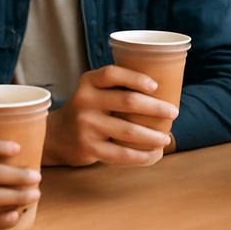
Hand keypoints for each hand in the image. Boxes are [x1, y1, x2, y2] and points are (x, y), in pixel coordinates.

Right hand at [42, 65, 177, 166]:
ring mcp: (86, 126)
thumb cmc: (87, 109)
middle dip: (156, 108)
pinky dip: (141, 156)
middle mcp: (85, 101)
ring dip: (153, 136)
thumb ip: (116, 86)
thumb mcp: (93, 90)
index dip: (136, 78)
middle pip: (128, 102)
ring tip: (166, 138)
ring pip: (128, 131)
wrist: (57, 136)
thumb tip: (163, 85)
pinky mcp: (89, 148)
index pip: (112, 74)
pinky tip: (153, 154)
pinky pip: (121, 154)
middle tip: (173, 112)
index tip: (156, 86)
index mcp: (88, 82)